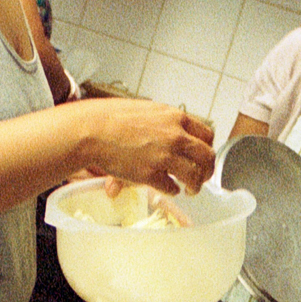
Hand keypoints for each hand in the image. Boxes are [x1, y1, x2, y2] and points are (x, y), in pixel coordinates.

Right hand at [78, 99, 214, 195]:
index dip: (207, 148)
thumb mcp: (145, 110)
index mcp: (175, 117)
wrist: (92, 130)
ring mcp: (164, 156)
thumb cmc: (112, 117)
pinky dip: (172, 191)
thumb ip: (163, 122)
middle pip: (207, 157)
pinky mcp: (151, 174)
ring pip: (194, 176)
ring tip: (190, 190)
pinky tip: (168, 189)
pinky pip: (171, 187)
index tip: (203, 156)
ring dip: (195, 186)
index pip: (207, 134)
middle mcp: (175, 136)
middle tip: (203, 177)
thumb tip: (171, 132)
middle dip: (208, 171)